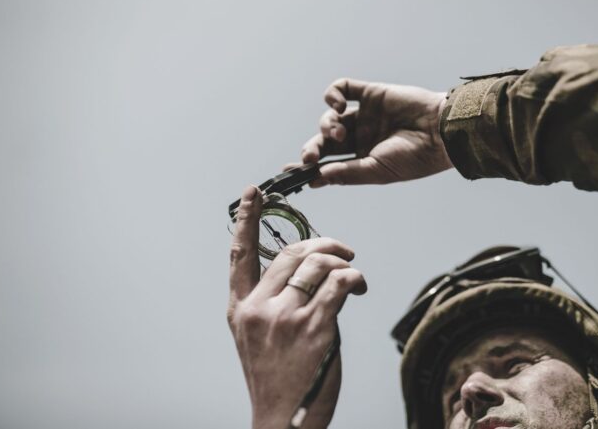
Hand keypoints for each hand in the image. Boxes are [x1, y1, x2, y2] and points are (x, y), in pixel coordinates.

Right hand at [227, 185, 366, 428]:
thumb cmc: (278, 380)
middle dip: (324, 244)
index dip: (247, 219)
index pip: (239, 254)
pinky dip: (353, 278)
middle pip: (293, 252)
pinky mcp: (314, 327)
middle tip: (343, 251)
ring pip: (318, 264)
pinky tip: (358, 287)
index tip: (254, 192)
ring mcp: (285, 317)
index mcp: (240, 309)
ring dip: (343, 262)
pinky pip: (338, 283)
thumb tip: (312, 271)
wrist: (283, 422)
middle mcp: (258, 309)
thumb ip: (275, 302)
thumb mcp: (260, 338)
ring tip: (353, 276)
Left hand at [298, 78, 453, 186]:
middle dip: (313, 148)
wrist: (440, 132)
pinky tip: (338, 105)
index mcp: (361, 159)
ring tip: (340, 131)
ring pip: (330, 116)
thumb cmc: (414, 158)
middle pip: (324, 141)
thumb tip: (316, 179)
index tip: (289, 173)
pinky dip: (333, 95)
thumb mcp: (376, 171)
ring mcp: (365, 115)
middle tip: (310, 157)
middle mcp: (360, 137)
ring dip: (327, 125)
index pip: (327, 163)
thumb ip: (346, 173)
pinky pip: (343, 88)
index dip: (307, 168)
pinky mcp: (370, 93)